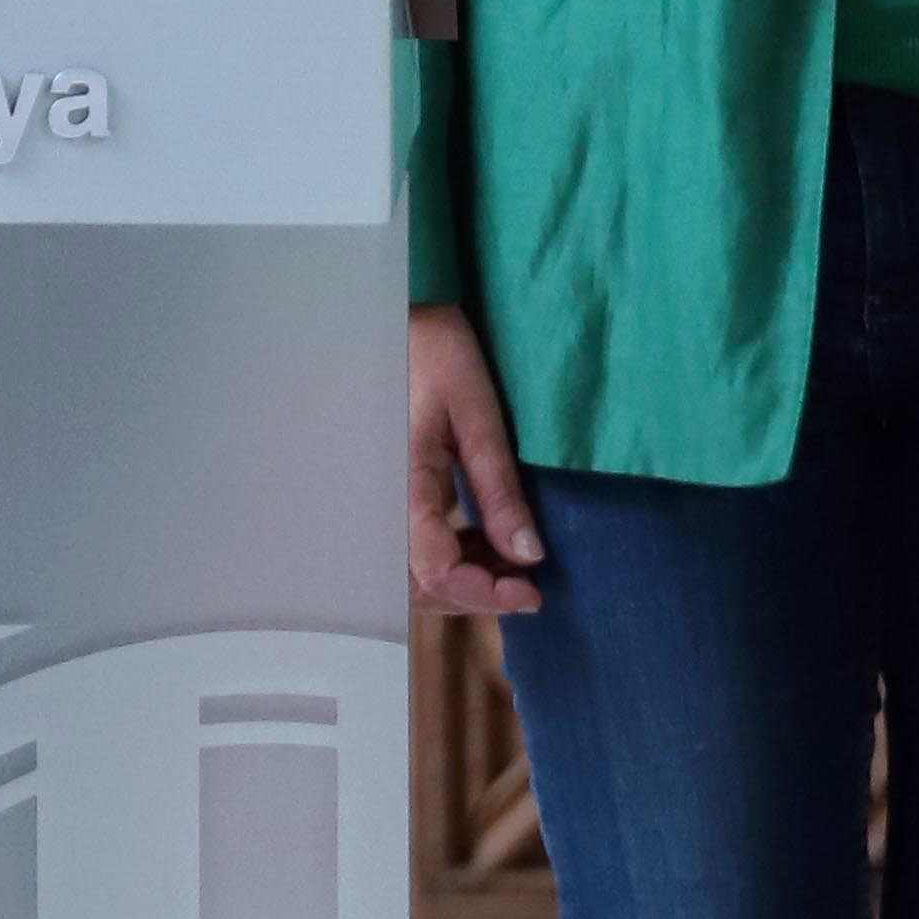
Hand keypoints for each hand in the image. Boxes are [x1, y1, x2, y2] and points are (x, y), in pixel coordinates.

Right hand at [410, 303, 544, 621]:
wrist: (404, 322)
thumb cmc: (440, 359)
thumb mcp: (479, 418)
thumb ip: (500, 490)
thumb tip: (529, 557)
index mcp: (404, 485)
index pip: (436, 571)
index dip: (487, 593)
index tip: (533, 589)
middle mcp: (384, 504)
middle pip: (419, 587)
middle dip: (475, 596)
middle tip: (527, 583)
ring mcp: (384, 501)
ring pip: (413, 576)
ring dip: (464, 582)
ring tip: (512, 563)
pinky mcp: (393, 495)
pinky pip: (415, 549)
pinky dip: (453, 561)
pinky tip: (487, 543)